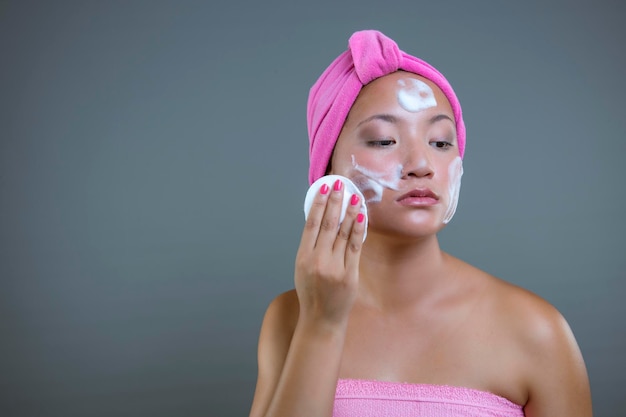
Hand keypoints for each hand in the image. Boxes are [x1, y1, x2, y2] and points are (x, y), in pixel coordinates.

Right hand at [294, 178, 365, 327]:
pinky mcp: (349, 275)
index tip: (323, 188)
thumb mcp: (302, 268)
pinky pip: (354, 247)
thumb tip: (321, 219)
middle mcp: (317, 260)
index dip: (318, 203)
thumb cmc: (311, 292)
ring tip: (354, 196)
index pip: (311, 224)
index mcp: (303, 257)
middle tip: (340, 184)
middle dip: (334, 201)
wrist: (321, 319)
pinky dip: (358, 230)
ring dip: (349, 212)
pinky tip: (361, 217)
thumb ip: (311, 246)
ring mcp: (334, 268)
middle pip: (327, 224)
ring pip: (343, 233)